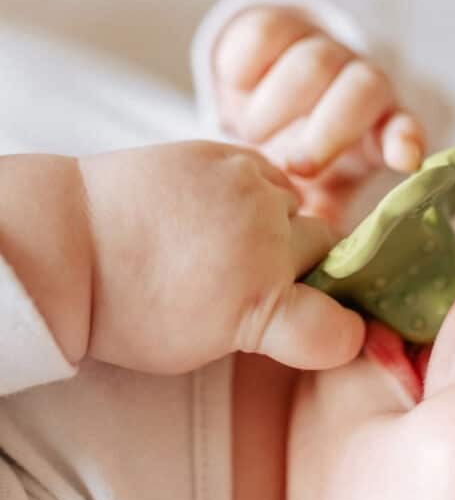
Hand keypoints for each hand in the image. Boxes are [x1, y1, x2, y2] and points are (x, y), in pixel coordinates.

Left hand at [79, 140, 363, 373]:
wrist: (69, 243)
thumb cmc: (127, 309)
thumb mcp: (203, 346)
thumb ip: (265, 330)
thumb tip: (300, 312)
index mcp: (262, 305)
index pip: (341, 330)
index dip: (338, 335)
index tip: (323, 333)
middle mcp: (266, 242)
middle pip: (328, 253)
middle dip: (310, 269)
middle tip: (266, 281)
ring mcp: (248, 191)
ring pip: (300, 209)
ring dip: (284, 226)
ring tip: (235, 239)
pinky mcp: (226, 154)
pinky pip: (270, 176)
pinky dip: (258, 194)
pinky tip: (223, 208)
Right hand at [212, 6, 425, 220]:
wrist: (251, 114)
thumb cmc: (293, 170)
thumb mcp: (311, 201)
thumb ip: (321, 229)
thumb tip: (327, 278)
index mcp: (375, 131)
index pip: (403, 128)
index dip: (406, 139)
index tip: (406, 161)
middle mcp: (355, 86)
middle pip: (362, 88)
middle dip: (329, 131)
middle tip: (294, 169)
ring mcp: (317, 51)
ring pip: (312, 63)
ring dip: (277, 108)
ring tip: (252, 139)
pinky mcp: (274, 29)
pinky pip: (263, 35)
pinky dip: (244, 73)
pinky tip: (236, 99)